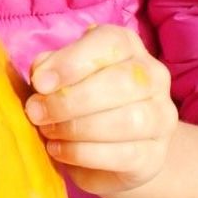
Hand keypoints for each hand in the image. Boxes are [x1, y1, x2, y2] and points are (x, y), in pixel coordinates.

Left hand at [23, 23, 178, 196]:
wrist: (104, 149)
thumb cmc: (74, 100)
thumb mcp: (57, 77)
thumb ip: (48, 69)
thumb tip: (42, 77)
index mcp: (128, 47)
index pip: (111, 42)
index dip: (72, 62)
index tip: (39, 83)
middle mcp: (153, 76)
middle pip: (123, 81)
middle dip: (71, 100)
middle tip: (37, 112)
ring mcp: (161, 117)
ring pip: (128, 120)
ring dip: (78, 128)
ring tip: (49, 132)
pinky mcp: (155, 155)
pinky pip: (125, 155)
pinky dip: (84, 154)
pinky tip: (60, 150)